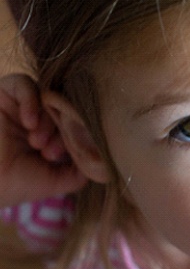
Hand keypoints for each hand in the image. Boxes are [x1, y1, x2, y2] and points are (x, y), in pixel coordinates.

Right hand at [0, 74, 85, 206]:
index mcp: (50, 139)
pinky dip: (31, 101)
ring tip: (36, 141)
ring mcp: (21, 106)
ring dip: (47, 120)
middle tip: (49, 151)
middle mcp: (38, 121)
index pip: (75, 126)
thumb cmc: (11, 184)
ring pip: (48, 97)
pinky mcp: (3, 94)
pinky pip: (25, 83)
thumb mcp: (53, 182)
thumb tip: (102, 163)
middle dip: (61, 131)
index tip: (60, 157)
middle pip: (64, 111)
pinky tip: (29, 122)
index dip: (73, 138)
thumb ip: (78, 172)